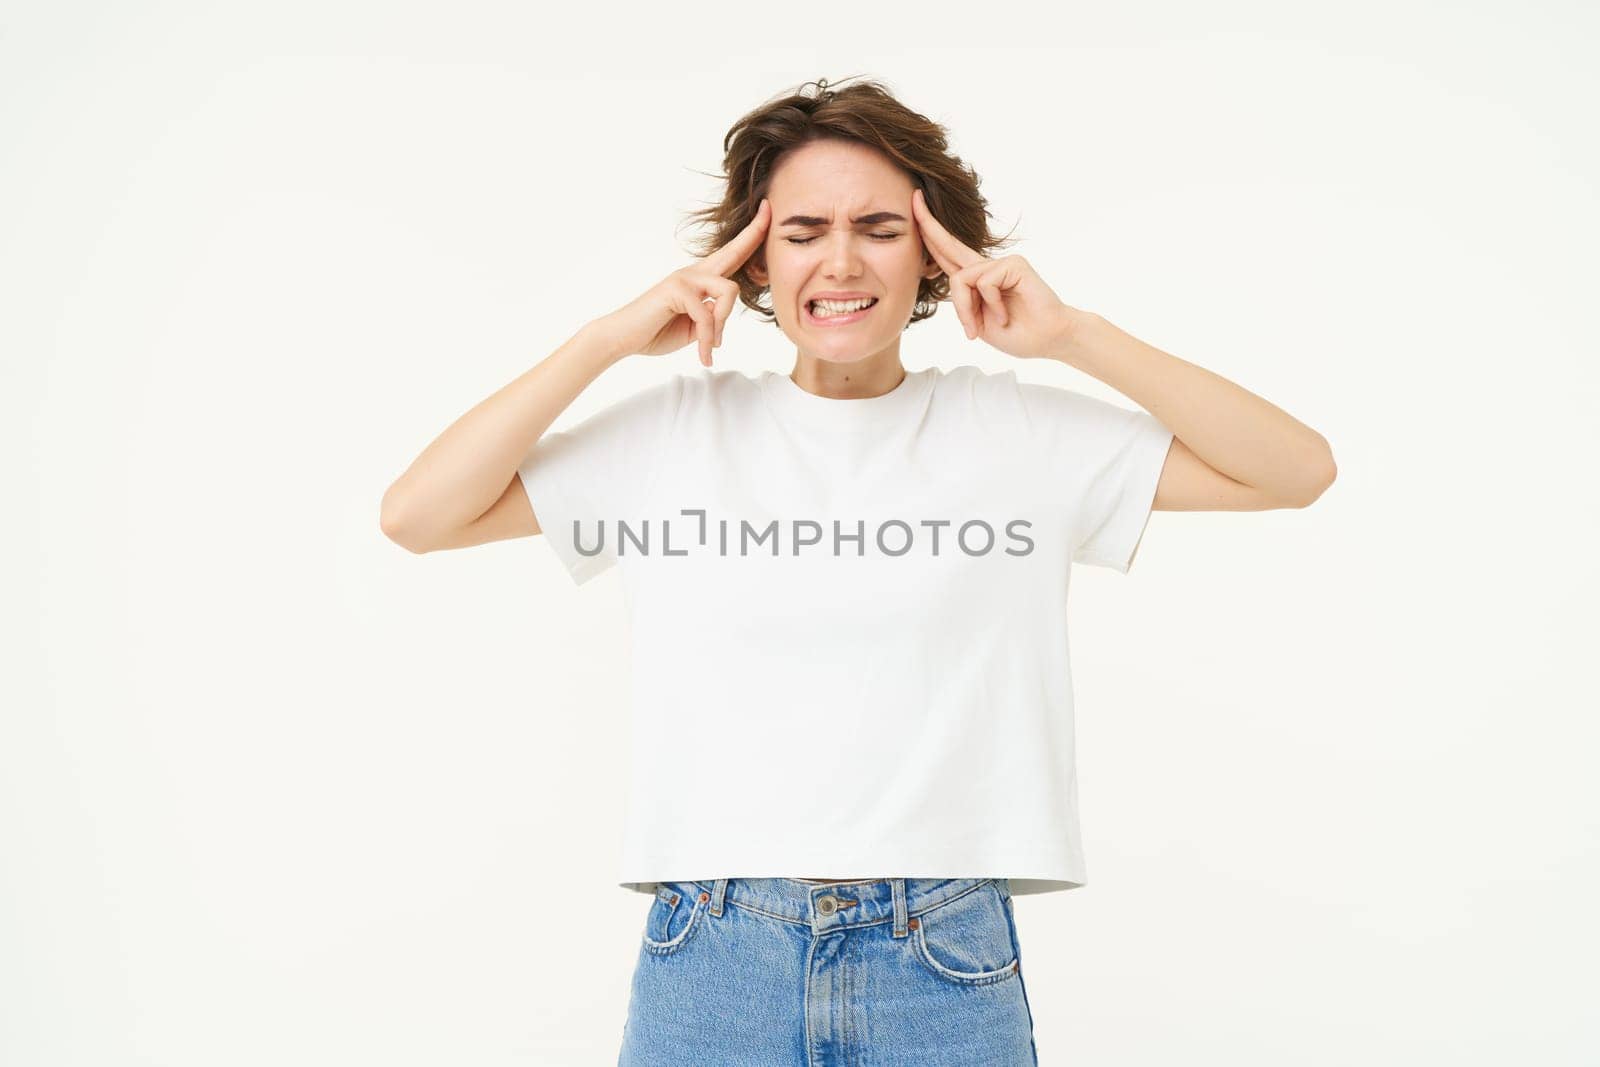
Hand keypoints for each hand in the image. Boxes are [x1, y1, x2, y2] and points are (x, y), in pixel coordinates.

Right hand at [594, 198, 770, 365]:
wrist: (624, 338)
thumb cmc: (657, 331)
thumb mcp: (695, 327)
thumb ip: (712, 317)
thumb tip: (722, 310)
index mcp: (701, 280)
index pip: (731, 256)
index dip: (750, 236)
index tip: (766, 212)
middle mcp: (694, 273)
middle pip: (733, 251)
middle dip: (754, 232)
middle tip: (768, 208)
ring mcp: (684, 278)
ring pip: (728, 291)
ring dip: (722, 324)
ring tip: (710, 346)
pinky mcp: (676, 289)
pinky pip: (707, 315)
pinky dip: (707, 339)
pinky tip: (703, 355)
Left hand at [911, 187, 1075, 359]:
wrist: (1048, 340)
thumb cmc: (1016, 333)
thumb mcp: (977, 321)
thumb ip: (962, 300)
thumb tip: (955, 279)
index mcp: (976, 279)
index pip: (947, 254)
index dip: (930, 235)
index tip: (915, 209)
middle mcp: (987, 266)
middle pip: (949, 243)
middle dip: (929, 223)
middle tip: (914, 196)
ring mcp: (1002, 262)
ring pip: (960, 278)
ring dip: (966, 309)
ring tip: (984, 326)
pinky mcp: (1014, 263)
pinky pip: (982, 283)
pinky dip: (989, 304)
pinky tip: (1004, 315)